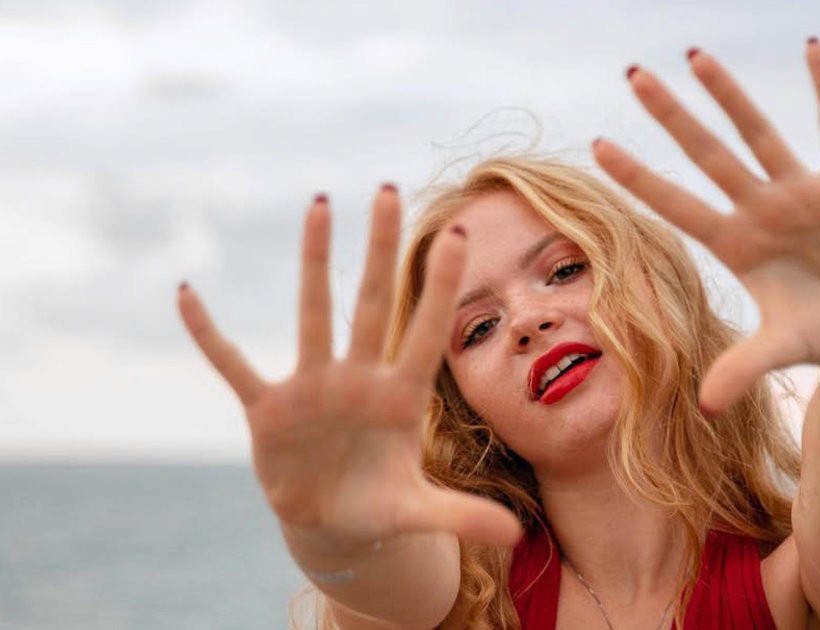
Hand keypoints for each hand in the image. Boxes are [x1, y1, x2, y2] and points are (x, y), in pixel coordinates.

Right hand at [177, 188, 521, 555]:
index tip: (459, 233)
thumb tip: (514, 537)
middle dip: (380, 251)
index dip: (441, 288)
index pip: (426, 332)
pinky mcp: (268, 409)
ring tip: (319, 203)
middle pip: (372, 304)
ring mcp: (311, 388)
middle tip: (389, 191)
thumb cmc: (381, 504)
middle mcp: (357, 378)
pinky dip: (209, 335)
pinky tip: (187, 294)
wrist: (335, 522)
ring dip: (314, 262)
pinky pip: (232, 364)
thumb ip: (462, 516)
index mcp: (399, 397)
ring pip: (312, 314)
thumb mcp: (420, 513)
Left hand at [594, 40, 819, 413]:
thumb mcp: (783, 350)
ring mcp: (801, 193)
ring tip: (694, 54)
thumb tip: (705, 405)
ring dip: (728, 94)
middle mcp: (760, 211)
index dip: (638, 176)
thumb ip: (744, 368)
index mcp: (736, 246)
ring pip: (756, 132)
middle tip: (632, 74)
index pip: (675, 204)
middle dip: (670, 115)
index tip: (596, 144)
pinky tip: (811, 48)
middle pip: (705, 154)